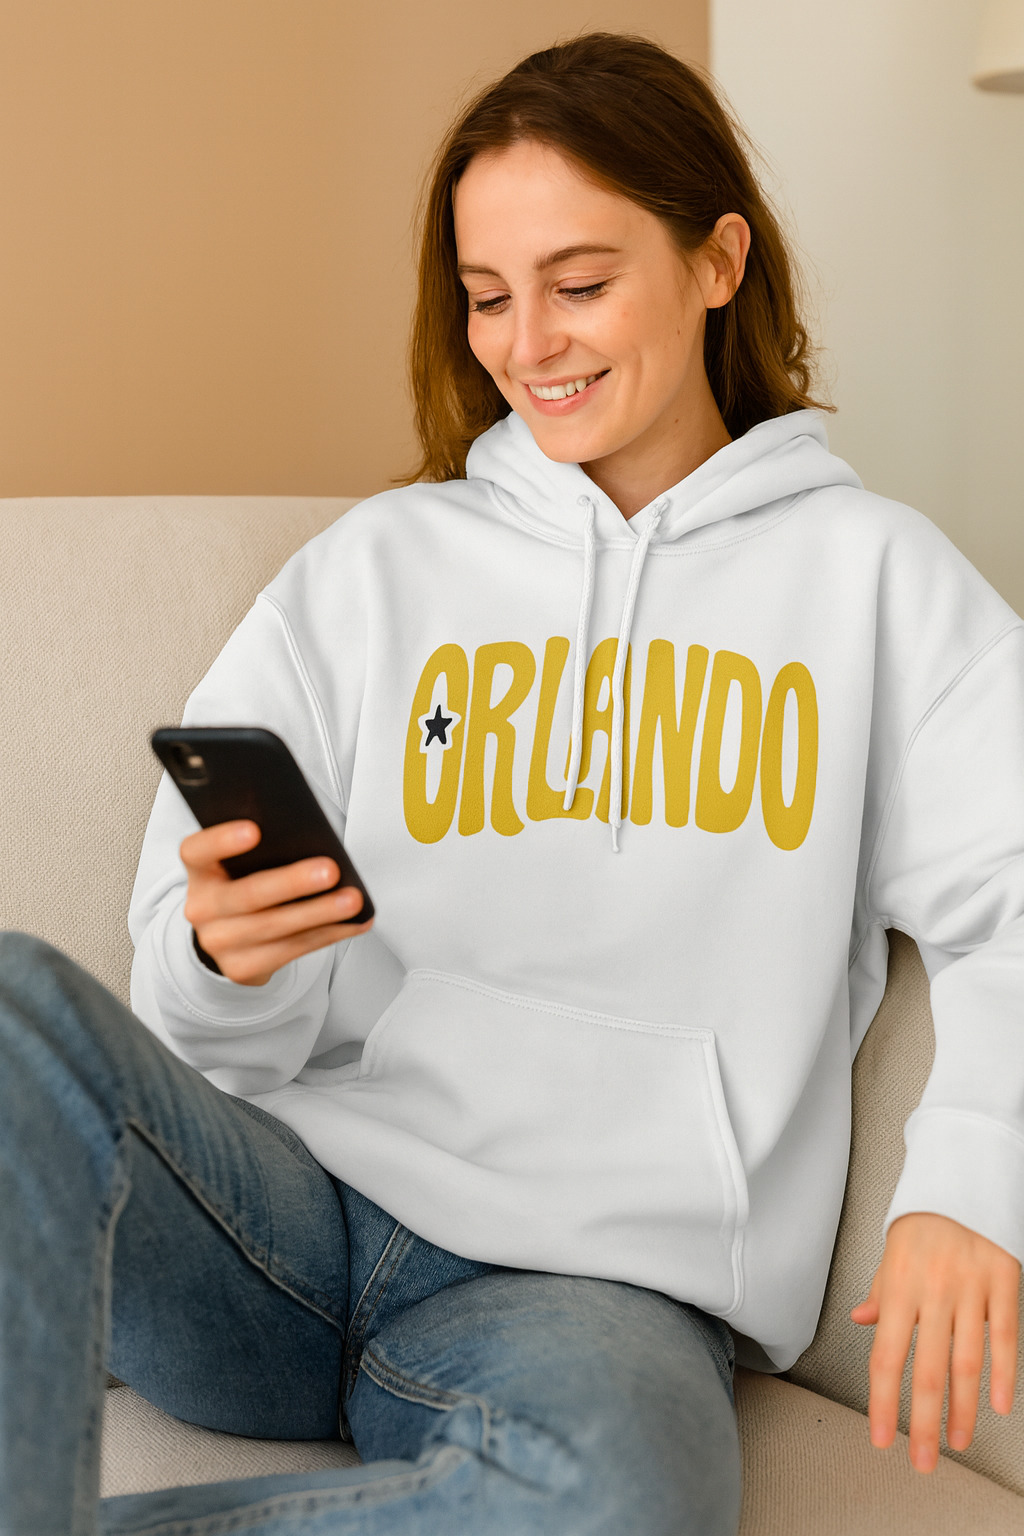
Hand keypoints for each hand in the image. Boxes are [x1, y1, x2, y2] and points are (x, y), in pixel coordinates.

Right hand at [181, 820, 372, 986]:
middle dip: (293, 883)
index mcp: (200, 869)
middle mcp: (202, 907)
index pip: (197, 850)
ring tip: (353, 900)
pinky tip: (353, 922)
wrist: (227, 935)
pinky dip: (327, 934)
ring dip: (320, 913)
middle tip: (331, 870)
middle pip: (248, 895)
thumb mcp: (241, 862)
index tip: (254, 829)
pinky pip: (291, 950)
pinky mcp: (242, 968)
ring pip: (275, 927)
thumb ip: (264, 847)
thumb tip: (313, 837)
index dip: (222, 840)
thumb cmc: (245, 881)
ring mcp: (219, 942)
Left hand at [851, 1212, 1019, 1472]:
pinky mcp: (1004, 1281)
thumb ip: (881, 1292)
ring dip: (962, 1409)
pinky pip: (1004, 1336)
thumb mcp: (891, 1251)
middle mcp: (933, 1290)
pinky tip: (997, 1405)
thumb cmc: (924, 1219)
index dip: (883, 1402)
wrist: (963, 1177)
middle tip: (923, 1460)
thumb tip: (862, 1321)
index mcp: (899, 1285)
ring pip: (966, 1361)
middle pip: (927, 1369)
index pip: (886, 1356)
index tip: (882, 1437)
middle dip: (923, 1423)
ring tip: (958, 1441)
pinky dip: (1003, 1374)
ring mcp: (971, 1287)